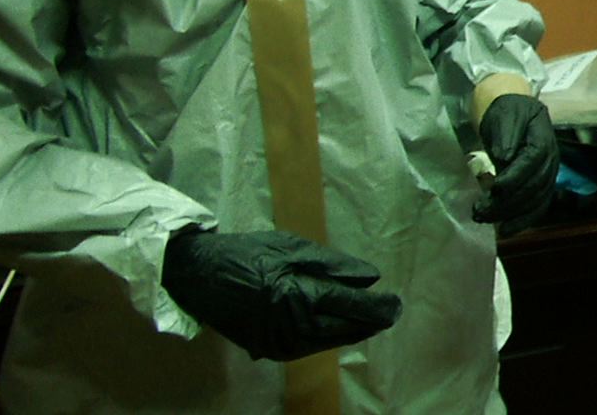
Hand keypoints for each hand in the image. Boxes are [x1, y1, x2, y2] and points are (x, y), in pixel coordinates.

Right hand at [160, 228, 401, 360]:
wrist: (198, 276)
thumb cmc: (247, 253)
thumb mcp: (291, 246)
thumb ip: (333, 265)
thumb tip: (371, 279)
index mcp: (295, 294)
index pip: (349, 306)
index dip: (378, 307)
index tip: (398, 304)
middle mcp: (289, 325)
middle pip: (344, 329)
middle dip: (371, 322)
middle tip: (393, 311)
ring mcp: (278, 343)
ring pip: (329, 341)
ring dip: (353, 331)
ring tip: (373, 318)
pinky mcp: (269, 350)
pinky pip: (310, 345)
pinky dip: (330, 336)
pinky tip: (343, 325)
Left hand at [472, 93, 559, 234]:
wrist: (514, 111)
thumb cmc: (507, 111)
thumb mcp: (505, 114)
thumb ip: (507, 135)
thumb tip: (505, 158)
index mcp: (543, 139)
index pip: (532, 162)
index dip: (515, 177)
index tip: (493, 188)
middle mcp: (550, 160)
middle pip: (534, 186)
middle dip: (507, 202)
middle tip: (480, 211)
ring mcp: (547, 175)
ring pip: (536, 201)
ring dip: (511, 214)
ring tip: (484, 219)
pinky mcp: (540, 186)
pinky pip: (537, 207)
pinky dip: (523, 221)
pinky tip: (505, 229)